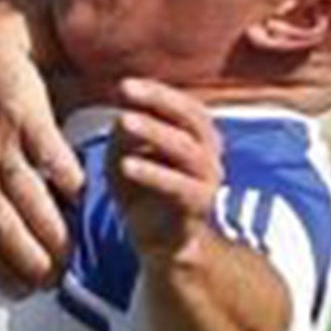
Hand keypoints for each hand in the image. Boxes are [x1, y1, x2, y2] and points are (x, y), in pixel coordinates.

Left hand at [0, 1, 83, 290]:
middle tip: (54, 280)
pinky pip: (50, 156)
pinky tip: (82, 197)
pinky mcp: (25, 116)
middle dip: (28, 258)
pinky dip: (67, 178)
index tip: (23, 294)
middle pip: (1, 224)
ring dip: (51, 229)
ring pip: (28, 197)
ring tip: (71, 252)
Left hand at [105, 77, 223, 260]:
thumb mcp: (125, 159)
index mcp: (199, 140)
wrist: (160, 246)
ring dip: (155, 132)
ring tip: (123, 121)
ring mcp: (207, 183)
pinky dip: (153, 173)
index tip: (125, 85)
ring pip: (187, 150)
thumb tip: (120, 118)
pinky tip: (126, 165)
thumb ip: (124, 138)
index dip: (158, 92)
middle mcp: (209, 157)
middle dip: (159, 101)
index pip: (186, 106)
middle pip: (192, 120)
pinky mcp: (198, 209)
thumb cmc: (143, 196)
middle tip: (125, 90)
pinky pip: (179, 187)